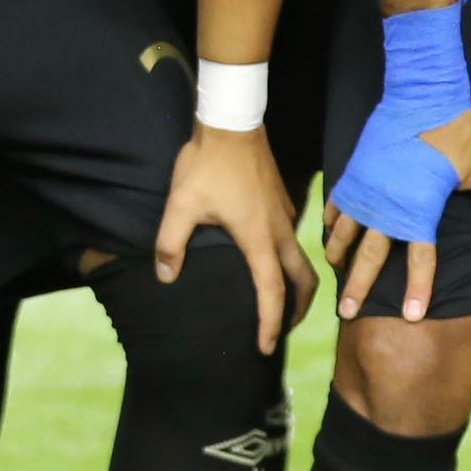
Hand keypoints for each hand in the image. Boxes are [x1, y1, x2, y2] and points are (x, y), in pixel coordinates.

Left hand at [157, 122, 310, 352]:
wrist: (233, 122)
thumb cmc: (207, 164)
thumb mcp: (180, 205)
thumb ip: (170, 244)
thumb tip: (166, 277)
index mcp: (259, 237)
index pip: (272, 291)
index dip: (270, 324)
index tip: (265, 348)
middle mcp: (280, 230)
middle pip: (304, 280)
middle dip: (298, 310)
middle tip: (281, 331)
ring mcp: (286, 215)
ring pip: (301, 260)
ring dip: (296, 286)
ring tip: (279, 303)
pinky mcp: (284, 203)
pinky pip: (293, 242)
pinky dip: (288, 263)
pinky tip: (268, 262)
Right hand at [324, 108, 470, 324]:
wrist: (423, 93)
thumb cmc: (459, 133)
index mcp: (421, 210)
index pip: (421, 260)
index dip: (418, 290)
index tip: (412, 316)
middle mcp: (389, 206)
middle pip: (371, 257)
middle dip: (359, 286)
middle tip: (348, 312)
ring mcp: (367, 190)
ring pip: (346, 234)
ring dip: (339, 256)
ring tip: (334, 275)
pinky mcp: (355, 173)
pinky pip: (338, 206)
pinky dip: (332, 223)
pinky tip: (330, 236)